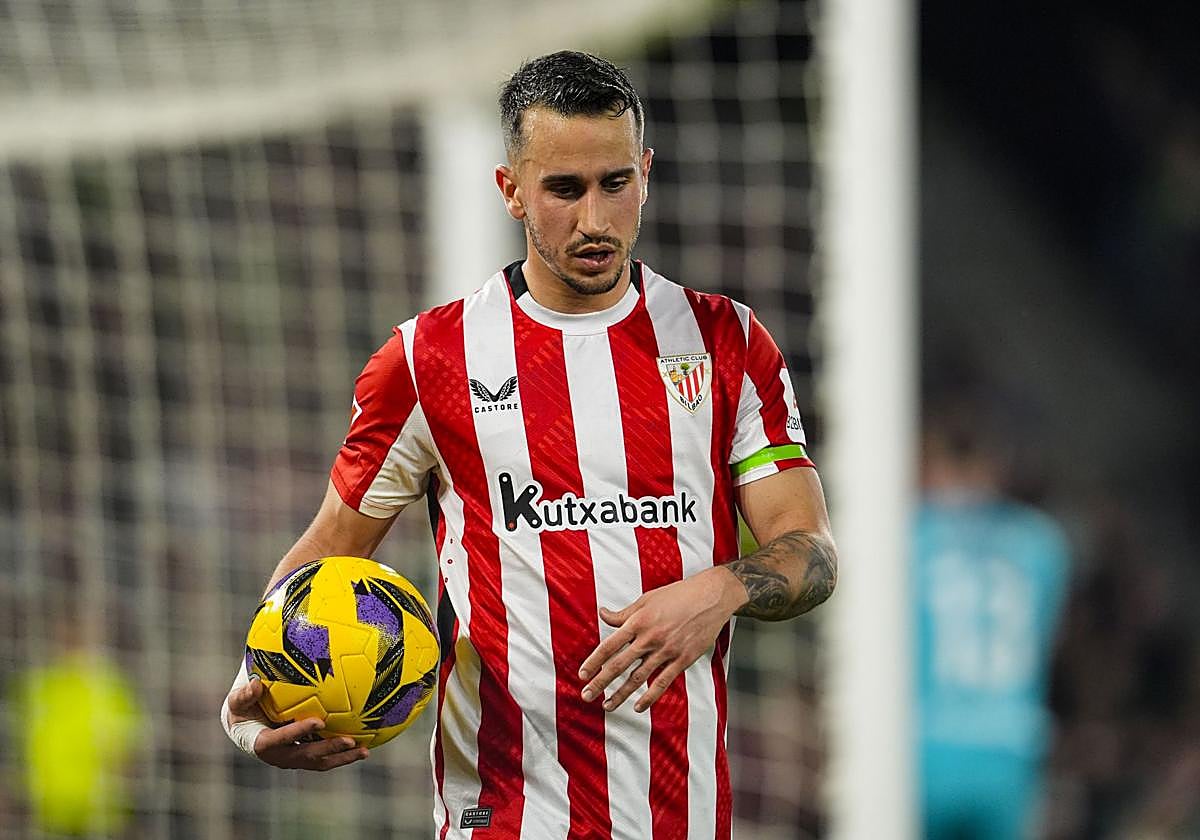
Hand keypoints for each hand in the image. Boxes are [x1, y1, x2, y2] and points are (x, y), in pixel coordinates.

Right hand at [225, 676, 368, 770]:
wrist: (245, 728)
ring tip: (365, 751)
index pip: (281, 739)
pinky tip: (365, 744)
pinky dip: (344, 754)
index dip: (299, 732)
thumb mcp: (237, 702)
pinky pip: (325, 757)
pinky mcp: (304, 758)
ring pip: (320, 762)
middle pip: (307, 756)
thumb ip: (244, 694)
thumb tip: (255, 684)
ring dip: (342, 758)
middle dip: (329, 750)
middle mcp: (280, 756)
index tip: (320, 722)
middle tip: (350, 740)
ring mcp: (293, 759)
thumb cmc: (242, 710)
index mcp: (261, 743)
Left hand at [577, 567, 747, 712]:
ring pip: (639, 678)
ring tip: (607, 706)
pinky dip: (650, 696)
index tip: (582, 674)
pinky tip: (639, 707)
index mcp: (638, 621)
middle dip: (601, 682)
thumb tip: (602, 614)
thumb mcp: (646, 600)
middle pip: (620, 665)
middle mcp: (650, 638)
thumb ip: (624, 613)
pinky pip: (663, 682)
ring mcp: (667, 650)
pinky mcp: (683, 659)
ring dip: (621, 694)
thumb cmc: (677, 595)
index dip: (594, 661)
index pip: (610, 646)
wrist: (710, 597)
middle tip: (586, 696)